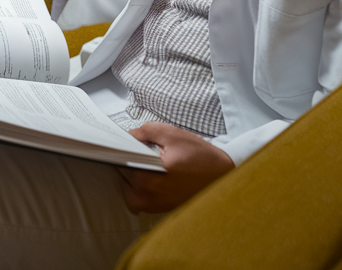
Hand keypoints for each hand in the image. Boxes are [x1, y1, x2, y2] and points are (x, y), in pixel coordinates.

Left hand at [117, 122, 233, 213]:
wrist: (224, 177)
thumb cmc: (202, 157)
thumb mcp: (173, 134)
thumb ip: (146, 131)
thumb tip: (129, 134)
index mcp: (147, 177)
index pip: (119, 161)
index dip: (117, 147)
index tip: (117, 140)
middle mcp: (146, 196)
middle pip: (122, 173)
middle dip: (128, 158)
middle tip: (141, 148)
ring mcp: (152, 206)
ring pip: (128, 186)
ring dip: (134, 172)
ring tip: (152, 161)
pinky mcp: (159, 210)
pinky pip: (139, 197)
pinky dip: (141, 185)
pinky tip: (155, 173)